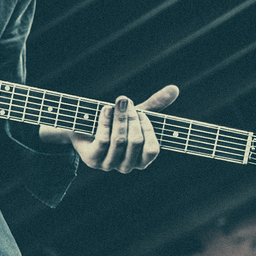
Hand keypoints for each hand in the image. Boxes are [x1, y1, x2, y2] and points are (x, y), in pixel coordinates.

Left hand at [40, 84, 179, 172]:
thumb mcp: (134, 115)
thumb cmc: (113, 122)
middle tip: (125, 101)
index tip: (141, 113)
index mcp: (141, 160)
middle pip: (135, 141)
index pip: (152, 149)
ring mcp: (109, 165)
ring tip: (118, 103)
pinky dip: (106, 122)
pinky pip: (104, 140)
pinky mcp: (93, 160)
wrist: (80, 126)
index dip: (148, 129)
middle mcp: (126, 166)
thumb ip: (155, 105)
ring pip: (120, 140)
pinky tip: (105, 109)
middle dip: (132, 118)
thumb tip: (175, 88)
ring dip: (120, 118)